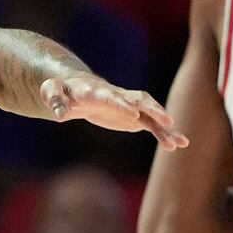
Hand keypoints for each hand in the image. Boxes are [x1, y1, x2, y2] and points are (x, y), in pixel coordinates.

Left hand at [42, 73, 188, 149]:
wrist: (74, 88)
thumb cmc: (60, 89)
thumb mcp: (51, 91)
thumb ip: (55, 101)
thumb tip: (60, 114)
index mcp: (96, 91)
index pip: (111, 97)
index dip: (122, 105)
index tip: (133, 114)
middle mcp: (117, 96)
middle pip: (139, 100)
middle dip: (153, 109)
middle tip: (167, 120)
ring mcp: (128, 106)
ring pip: (150, 115)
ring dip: (165, 128)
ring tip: (180, 143)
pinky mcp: (132, 117)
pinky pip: (151, 125)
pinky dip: (164, 133)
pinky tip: (178, 144)